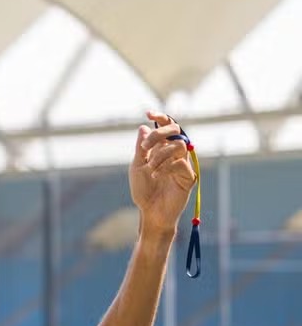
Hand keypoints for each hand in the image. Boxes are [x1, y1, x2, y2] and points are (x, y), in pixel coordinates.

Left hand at [129, 111, 196, 237]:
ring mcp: (183, 163)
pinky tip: (157, 176)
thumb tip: (143, 127)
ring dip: (160, 155)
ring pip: (178, 145)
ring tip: (150, 169)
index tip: (149, 113)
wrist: (150, 212)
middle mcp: (174, 153)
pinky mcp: (189, 175)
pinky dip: (166, 167)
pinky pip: (181, 162)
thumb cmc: (143, 191)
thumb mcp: (137, 167)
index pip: (166, 127)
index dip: (160, 117)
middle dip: (159, 134)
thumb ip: (141, 148)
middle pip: (176, 130)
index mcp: (162, 148)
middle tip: (145, 147)